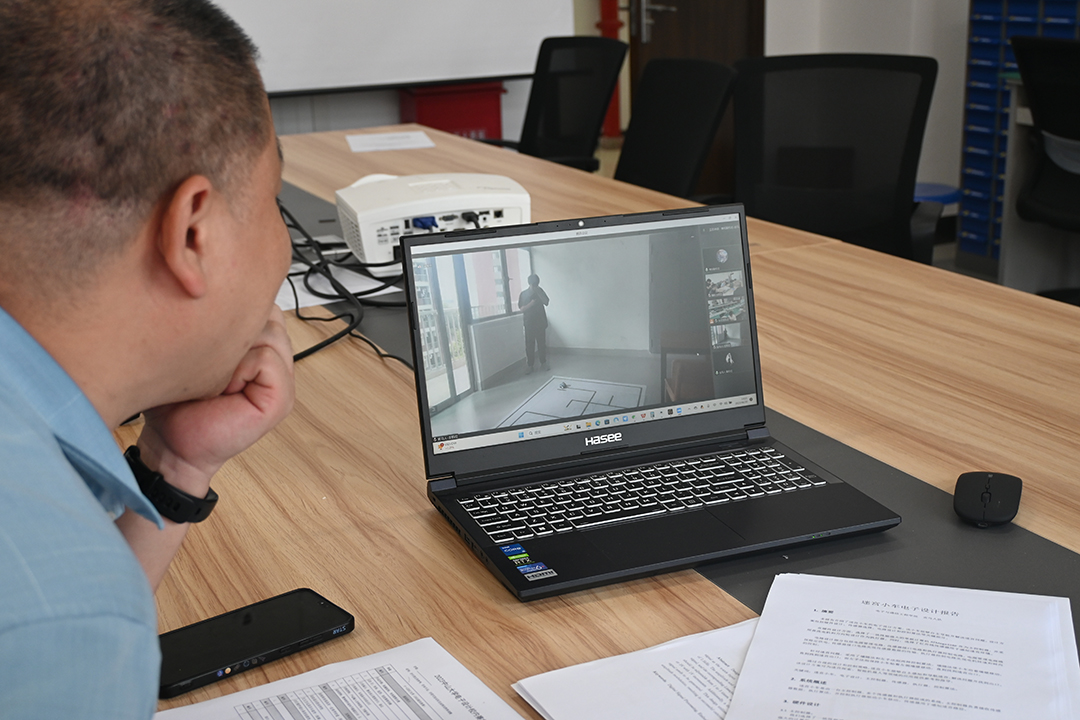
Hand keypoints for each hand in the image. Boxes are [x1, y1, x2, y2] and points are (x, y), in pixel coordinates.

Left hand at [136, 307, 294, 495]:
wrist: (171, 445)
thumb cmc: (174, 400)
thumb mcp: (193, 347)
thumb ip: (217, 320)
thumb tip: (220, 285)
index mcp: (261, 344)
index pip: (262, 303)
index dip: (232, 313)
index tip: (203, 336)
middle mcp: (278, 359)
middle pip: (267, 314)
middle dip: (230, 331)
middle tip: (207, 364)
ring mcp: (284, 381)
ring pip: (268, 332)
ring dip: (232, 352)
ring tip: (214, 378)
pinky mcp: (282, 400)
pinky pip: (267, 359)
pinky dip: (238, 370)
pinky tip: (223, 389)